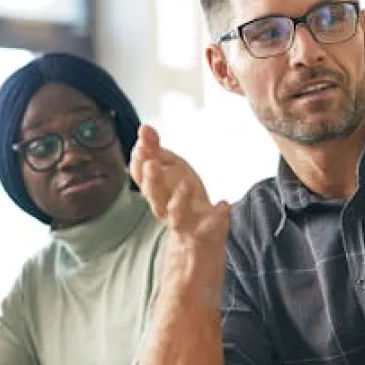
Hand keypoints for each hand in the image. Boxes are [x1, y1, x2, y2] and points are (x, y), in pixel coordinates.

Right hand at [130, 125, 230, 246]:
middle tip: (152, 162)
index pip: (141, 177)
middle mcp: (165, 207)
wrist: (198, 235)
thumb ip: (155, 149)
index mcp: (155, 190)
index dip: (139, 163)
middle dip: (152, 179)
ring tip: (187, 182)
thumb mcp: (170, 169)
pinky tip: (225, 204)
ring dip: (180, 198)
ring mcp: (184, 221)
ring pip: (177, 213)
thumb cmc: (181, 197)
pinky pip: (210, 225)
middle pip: (154, 195)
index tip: (141, 147)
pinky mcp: (205, 230)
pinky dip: (218, 216)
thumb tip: (144, 128)